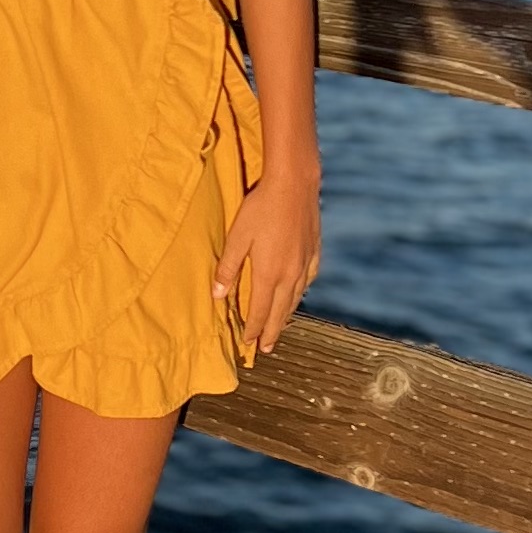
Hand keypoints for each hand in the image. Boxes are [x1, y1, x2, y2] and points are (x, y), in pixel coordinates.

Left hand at [213, 162, 319, 360]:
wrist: (294, 184)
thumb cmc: (261, 208)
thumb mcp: (237, 237)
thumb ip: (228, 268)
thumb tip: (217, 296)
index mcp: (269, 274)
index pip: (259, 311)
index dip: (253, 329)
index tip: (248, 342)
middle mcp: (290, 274)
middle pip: (280, 312)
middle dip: (271, 331)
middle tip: (266, 348)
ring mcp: (305, 263)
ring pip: (295, 298)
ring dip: (286, 316)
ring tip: (279, 327)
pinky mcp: (314, 251)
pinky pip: (308, 279)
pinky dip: (301, 293)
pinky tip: (298, 294)